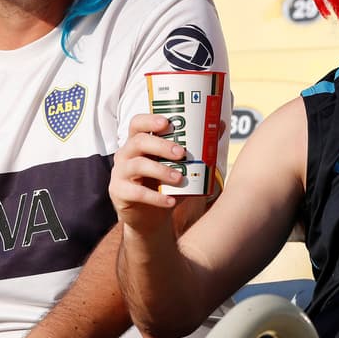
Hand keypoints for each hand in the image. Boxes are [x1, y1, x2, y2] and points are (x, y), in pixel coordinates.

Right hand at [110, 114, 189, 232]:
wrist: (151, 217)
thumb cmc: (165, 184)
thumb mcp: (180, 166)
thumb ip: (197, 147)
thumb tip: (219, 125)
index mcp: (138, 142)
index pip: (138, 123)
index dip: (150, 120)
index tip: (167, 123)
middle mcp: (126, 154)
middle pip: (139, 142)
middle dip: (161, 145)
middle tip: (181, 153)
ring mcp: (120, 173)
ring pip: (138, 165)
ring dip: (161, 170)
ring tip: (180, 178)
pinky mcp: (119, 193)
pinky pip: (136, 193)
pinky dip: (155, 197)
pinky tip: (171, 201)